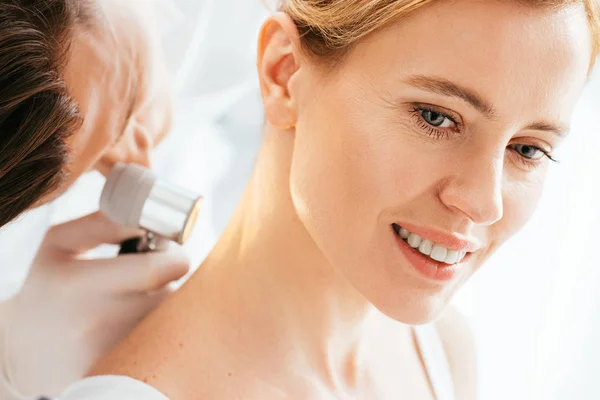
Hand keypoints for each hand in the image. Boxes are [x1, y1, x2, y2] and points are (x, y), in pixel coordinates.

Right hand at [0, 212, 189, 397]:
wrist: (28, 348)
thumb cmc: (50, 286)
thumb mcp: (60, 243)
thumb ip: (104, 222)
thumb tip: (148, 215)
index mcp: (76, 285)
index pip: (155, 270)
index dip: (173, 257)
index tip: (168, 253)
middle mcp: (94, 325)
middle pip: (170, 297)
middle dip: (173, 281)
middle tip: (158, 275)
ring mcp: (108, 356)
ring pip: (171, 322)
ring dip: (168, 307)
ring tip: (142, 300)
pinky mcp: (120, 374)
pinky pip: (162, 347)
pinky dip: (161, 333)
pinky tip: (137, 325)